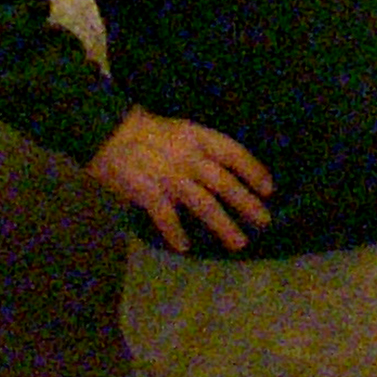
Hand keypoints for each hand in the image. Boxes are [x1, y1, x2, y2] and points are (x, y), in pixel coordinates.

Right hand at [90, 108, 273, 253]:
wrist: (107, 130)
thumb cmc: (145, 130)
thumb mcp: (180, 130)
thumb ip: (199, 151)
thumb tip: (221, 175)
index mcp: (197, 136)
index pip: (233, 152)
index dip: (253, 170)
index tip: (269, 188)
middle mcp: (188, 156)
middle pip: (224, 183)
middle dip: (247, 203)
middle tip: (265, 221)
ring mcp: (168, 175)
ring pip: (204, 203)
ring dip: (223, 225)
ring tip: (239, 242)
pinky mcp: (148, 191)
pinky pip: (166, 216)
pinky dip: (175, 232)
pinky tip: (183, 247)